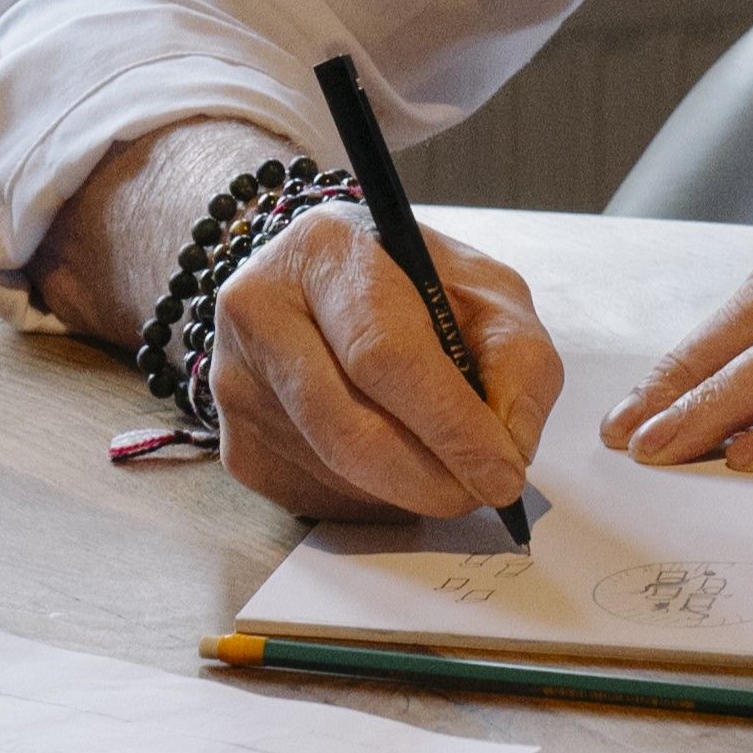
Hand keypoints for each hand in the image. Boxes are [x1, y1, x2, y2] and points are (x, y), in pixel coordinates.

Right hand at [209, 202, 563, 523]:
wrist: (324, 289)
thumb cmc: (413, 287)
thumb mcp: (485, 292)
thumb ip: (518, 357)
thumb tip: (510, 445)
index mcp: (324, 251)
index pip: (383, 353)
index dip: (448, 423)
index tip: (503, 472)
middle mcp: (259, 311)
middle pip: (347, 427)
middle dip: (431, 477)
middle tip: (484, 495)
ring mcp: (235, 382)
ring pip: (334, 472)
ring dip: (408, 491)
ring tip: (448, 468)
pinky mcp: (233, 443)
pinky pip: (315, 498)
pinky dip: (375, 501)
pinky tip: (398, 468)